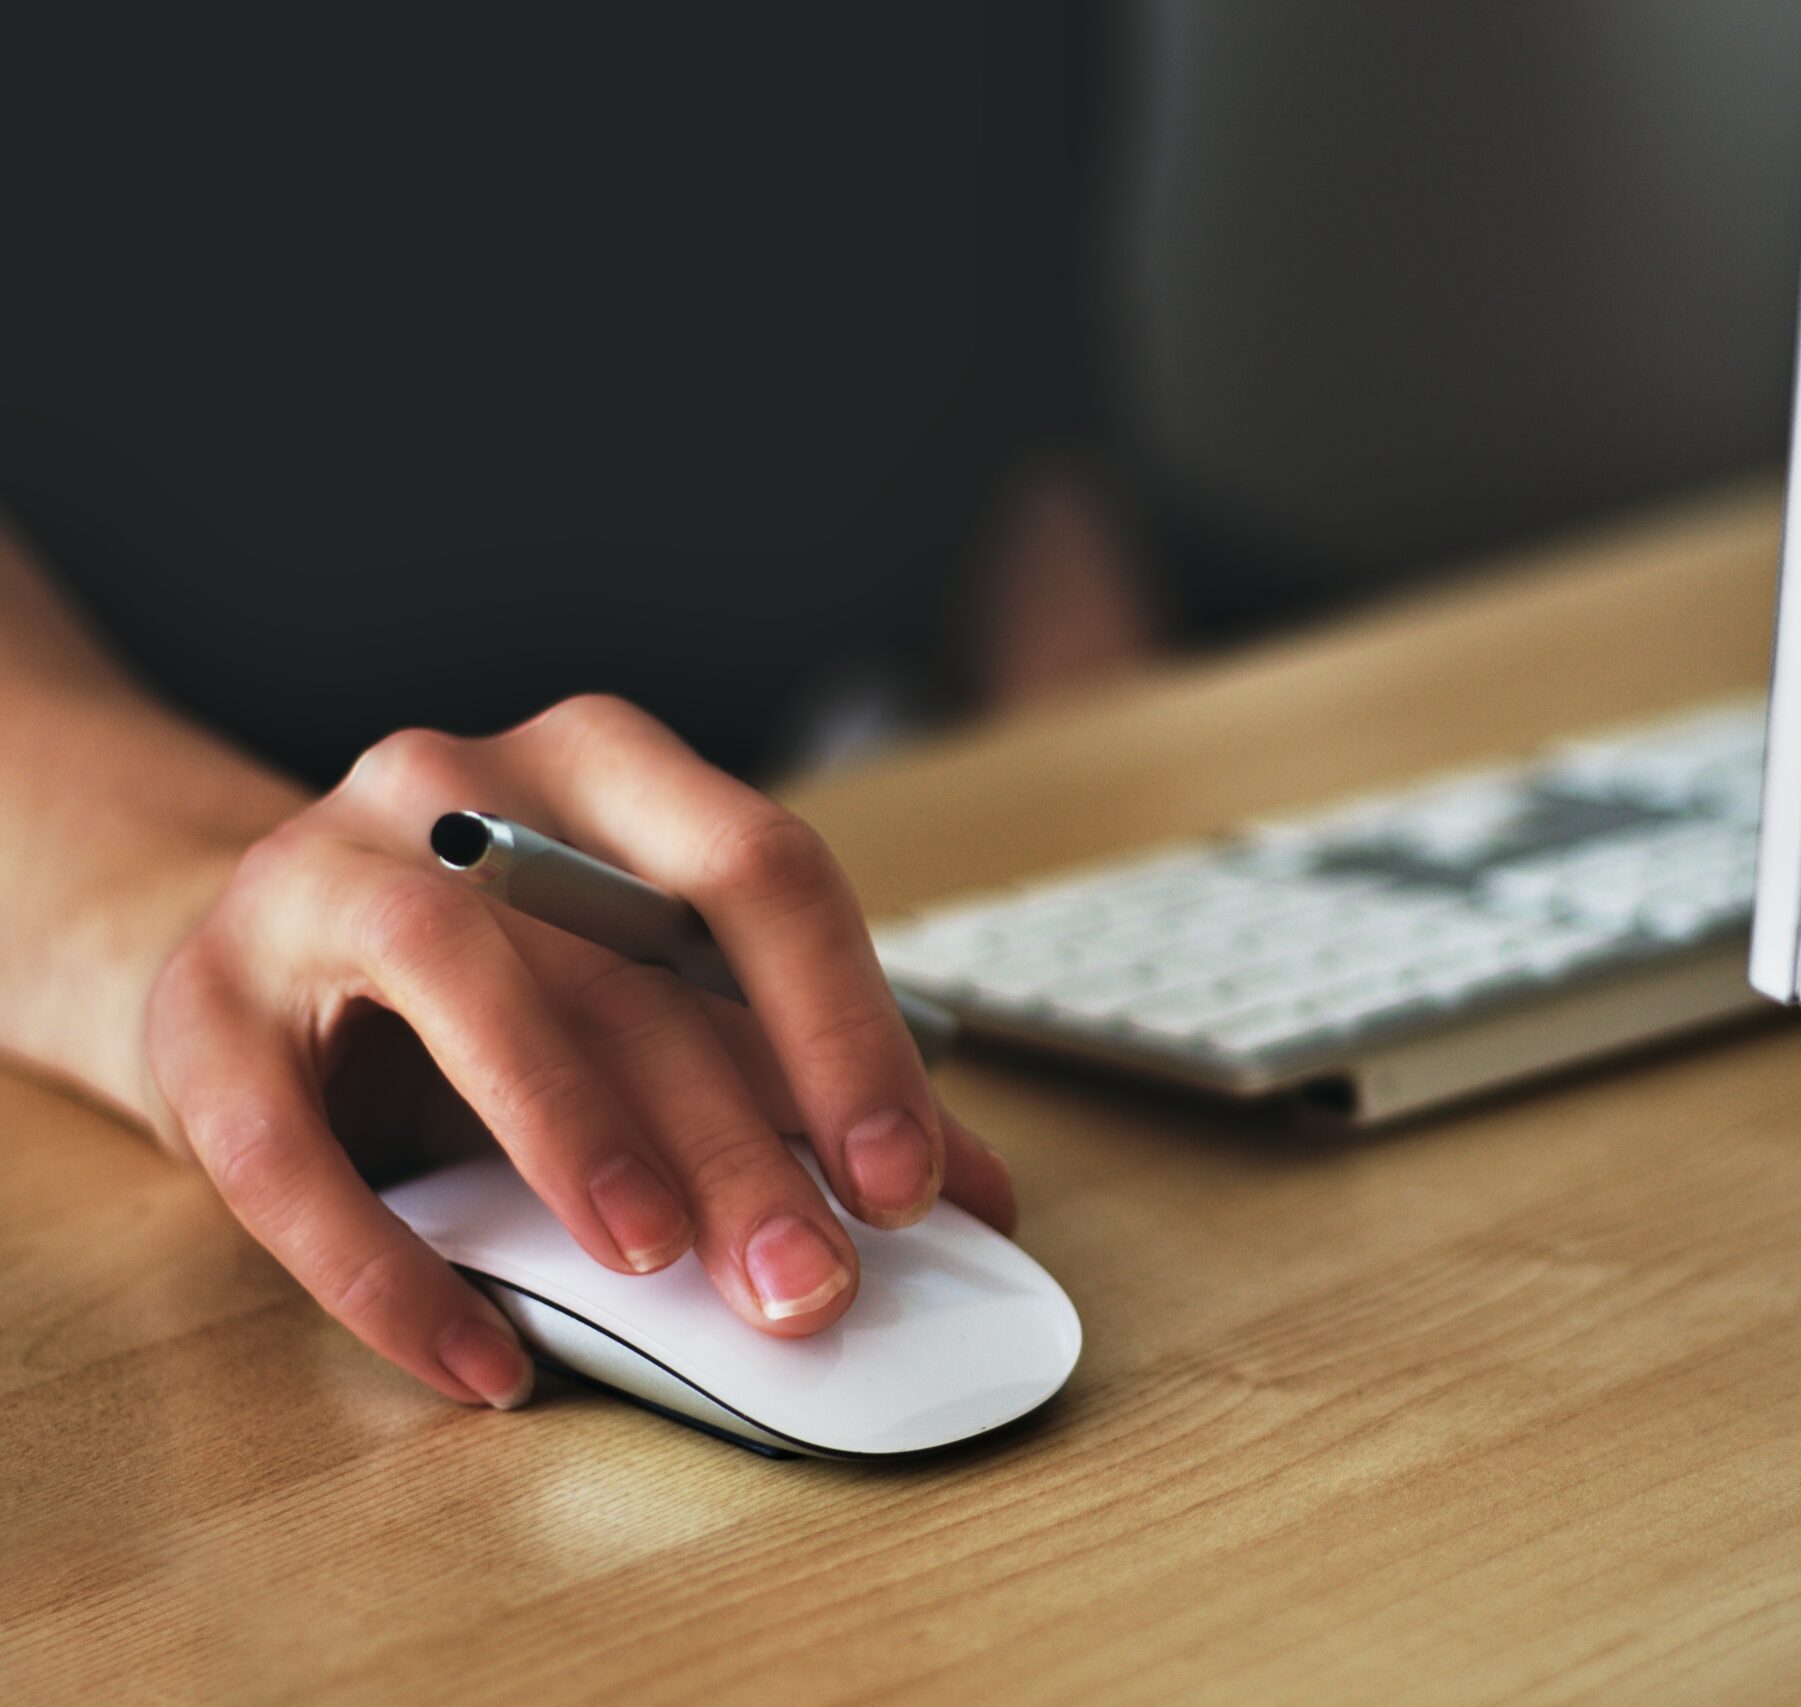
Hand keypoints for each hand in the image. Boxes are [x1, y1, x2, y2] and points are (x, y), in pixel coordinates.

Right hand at [144, 694, 1015, 1409]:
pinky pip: (285, 1148)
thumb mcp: (654, 1000)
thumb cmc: (498, 981)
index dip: (844, 1029)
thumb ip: (799, 1079)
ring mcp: (314, 879)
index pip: (759, 870)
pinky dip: (390, 1270)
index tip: (907, 1181)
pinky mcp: (199, 1011)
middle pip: (625, 956)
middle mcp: (460, 787)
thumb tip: (977, 1196)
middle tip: (809, 1281)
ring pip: (458, 980)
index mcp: (607, 771)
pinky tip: (484, 1363)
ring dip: (571, 1129)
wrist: (250, 958)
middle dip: (737, 1136)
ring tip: (654, 1263)